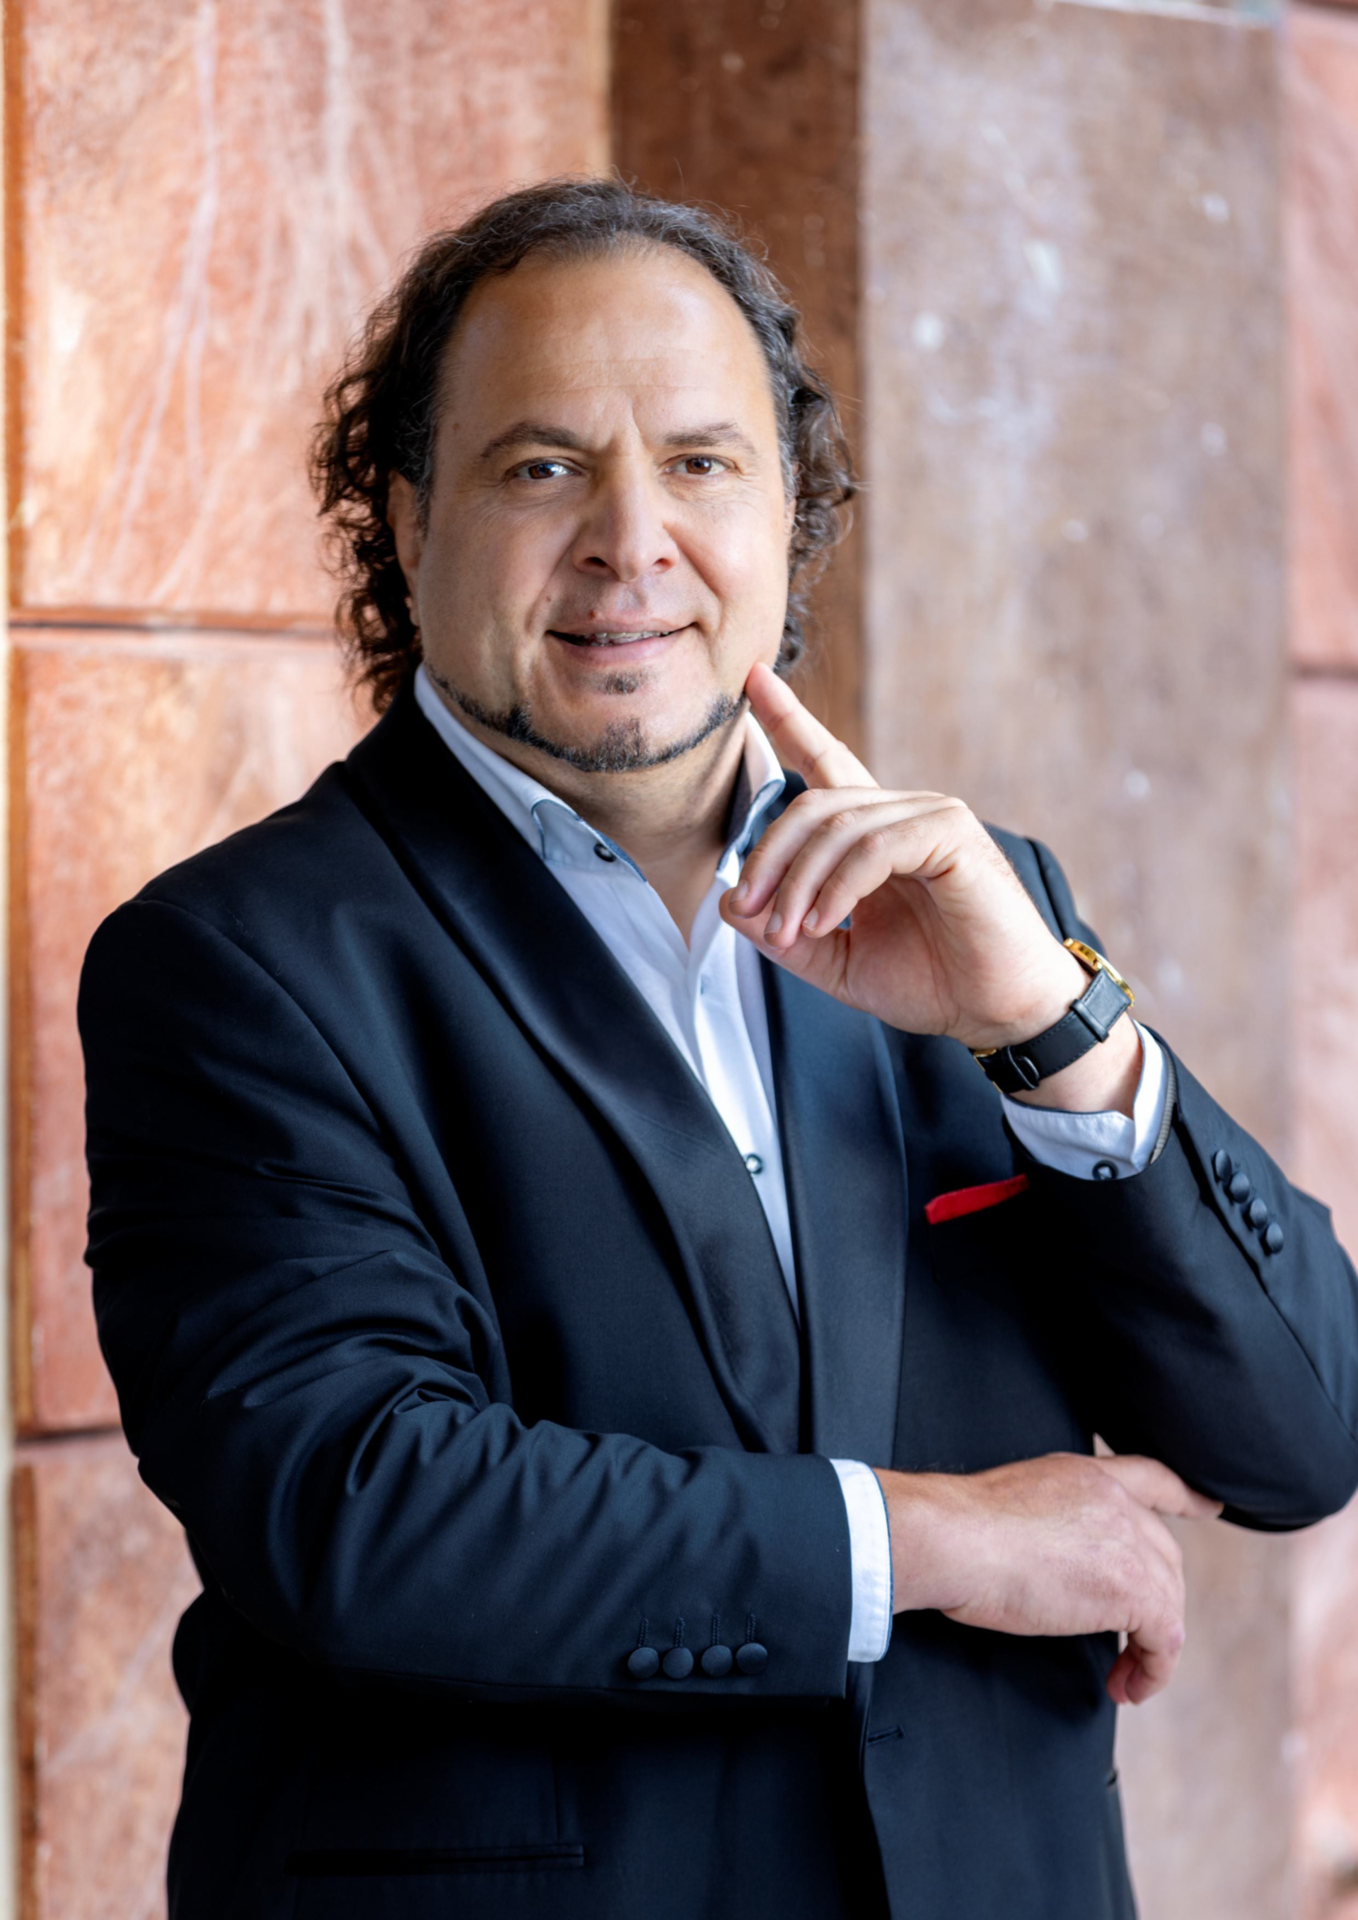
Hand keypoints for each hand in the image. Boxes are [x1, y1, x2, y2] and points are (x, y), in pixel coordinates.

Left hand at [722, 665, 1139, 1110]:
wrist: (1001, 1011)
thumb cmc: (936, 982)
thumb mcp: (839, 962)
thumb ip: (786, 934)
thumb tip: (730, 904)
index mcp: (876, 833)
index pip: (825, 761)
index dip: (788, 718)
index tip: (753, 678)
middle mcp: (902, 811)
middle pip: (811, 803)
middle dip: (768, 857)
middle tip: (752, 911)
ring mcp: (930, 816)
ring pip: (835, 827)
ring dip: (799, 883)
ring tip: (789, 933)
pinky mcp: (951, 835)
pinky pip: (873, 848)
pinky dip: (838, 887)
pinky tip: (826, 922)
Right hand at [875, 1453, 1222, 1704]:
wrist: (957, 1538)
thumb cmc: (959, 1530)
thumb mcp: (1014, 1503)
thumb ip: (1049, 1520)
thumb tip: (1047, 1560)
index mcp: (1086, 1475)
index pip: (1152, 1477)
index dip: (1184, 1496)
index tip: (1208, 1506)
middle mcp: (1116, 1502)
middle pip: (1165, 1556)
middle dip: (1156, 1602)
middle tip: (1128, 1642)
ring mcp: (1128, 1542)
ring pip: (1169, 1602)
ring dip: (1153, 1646)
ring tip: (1124, 1678)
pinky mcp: (1131, 1589)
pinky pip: (1164, 1640)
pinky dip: (1153, 1671)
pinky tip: (1127, 1686)